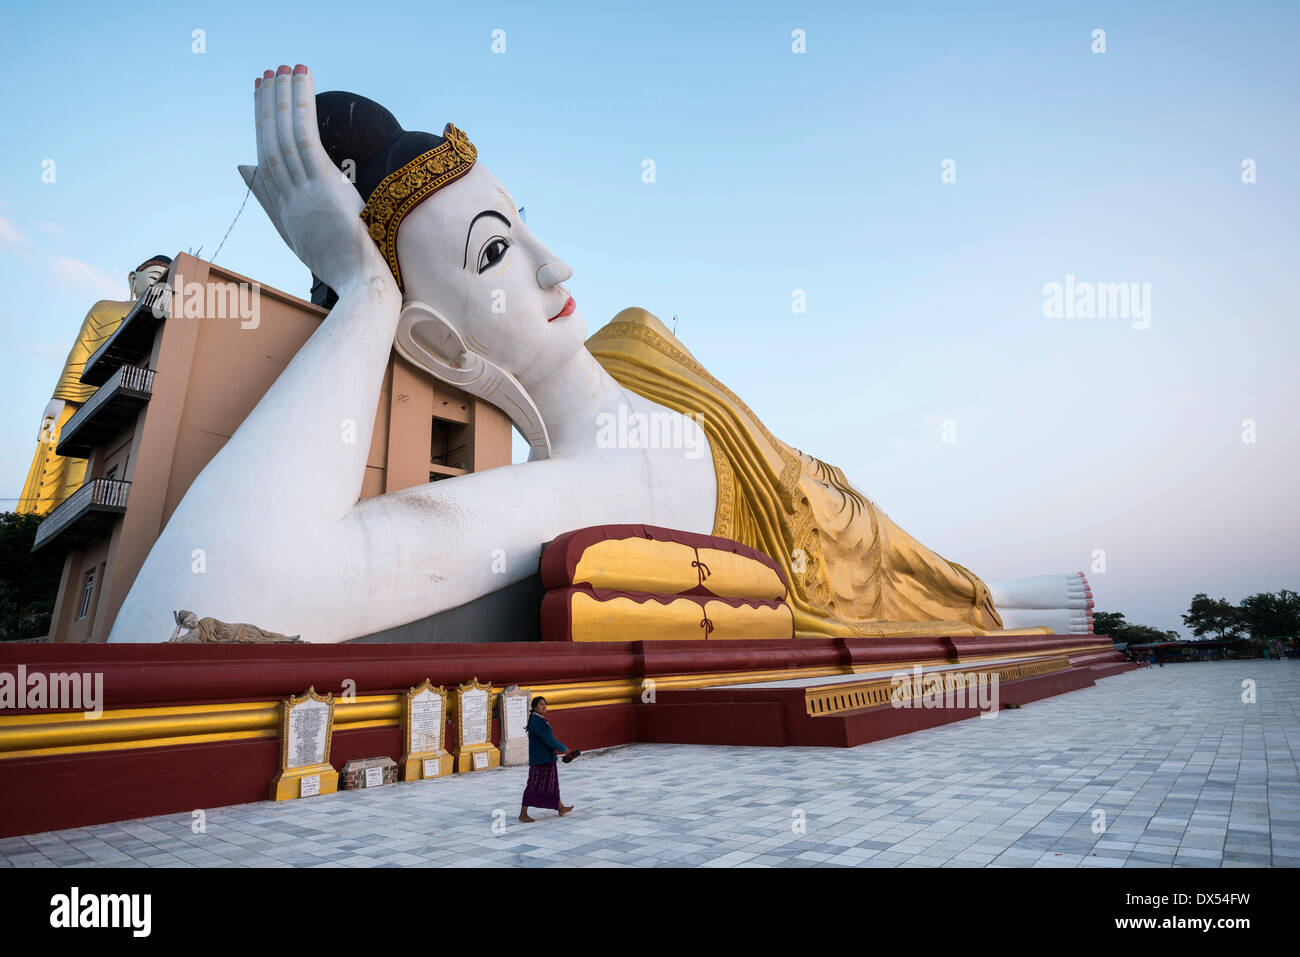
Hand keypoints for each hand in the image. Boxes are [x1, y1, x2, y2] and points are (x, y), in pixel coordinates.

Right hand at [39, 399, 63, 440]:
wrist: (61, 396)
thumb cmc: (59, 405)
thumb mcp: (57, 415)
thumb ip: (54, 423)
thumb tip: (50, 431)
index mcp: (45, 416)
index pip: (41, 427)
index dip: (40, 433)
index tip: (38, 440)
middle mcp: (45, 415)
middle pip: (43, 425)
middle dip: (42, 432)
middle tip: (40, 439)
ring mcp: (48, 413)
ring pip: (46, 422)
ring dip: (46, 428)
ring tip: (46, 435)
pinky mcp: (51, 412)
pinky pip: (50, 419)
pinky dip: (50, 424)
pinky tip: (51, 426)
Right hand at [238, 65, 390, 294]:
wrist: (362, 288)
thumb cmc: (349, 272)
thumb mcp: (311, 242)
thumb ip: (285, 213)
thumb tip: (260, 187)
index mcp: (285, 217)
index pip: (266, 166)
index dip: (262, 132)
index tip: (261, 105)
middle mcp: (287, 202)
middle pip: (269, 145)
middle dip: (266, 109)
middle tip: (264, 76)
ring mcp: (301, 194)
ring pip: (283, 136)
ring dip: (281, 98)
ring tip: (281, 67)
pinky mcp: (321, 186)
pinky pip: (304, 136)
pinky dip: (300, 104)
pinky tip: (300, 79)